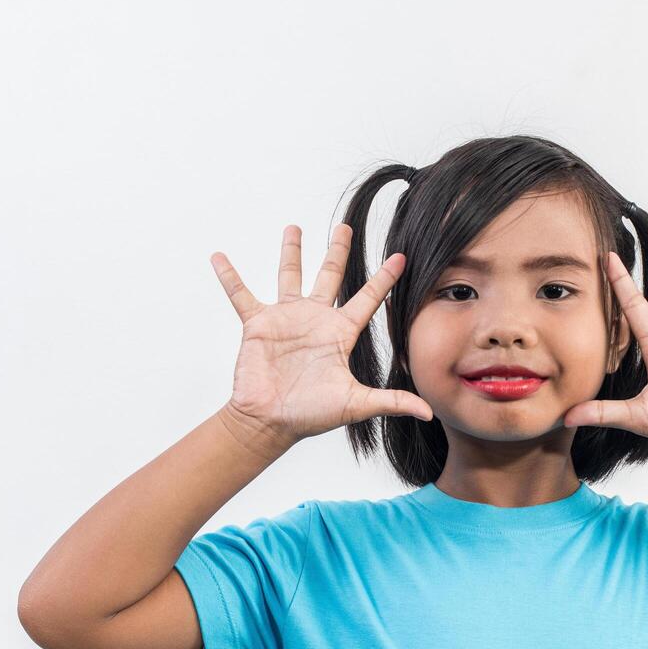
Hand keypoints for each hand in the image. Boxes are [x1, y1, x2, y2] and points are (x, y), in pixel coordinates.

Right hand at [212, 222, 433, 449]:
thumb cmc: (311, 415)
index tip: (402, 257)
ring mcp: (286, 319)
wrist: (270, 421)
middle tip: (345, 226)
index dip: (385, 279)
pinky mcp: (258, 324)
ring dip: (291, 252)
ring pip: (290, 276)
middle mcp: (315, 320)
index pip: (368, 299)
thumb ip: (391, 400)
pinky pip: (241, 295)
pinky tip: (219, 257)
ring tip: (294, 227)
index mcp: (339, 334)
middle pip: (330, 276)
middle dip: (338, 251)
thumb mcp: (356, 404)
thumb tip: (428, 412)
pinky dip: (229, 276)